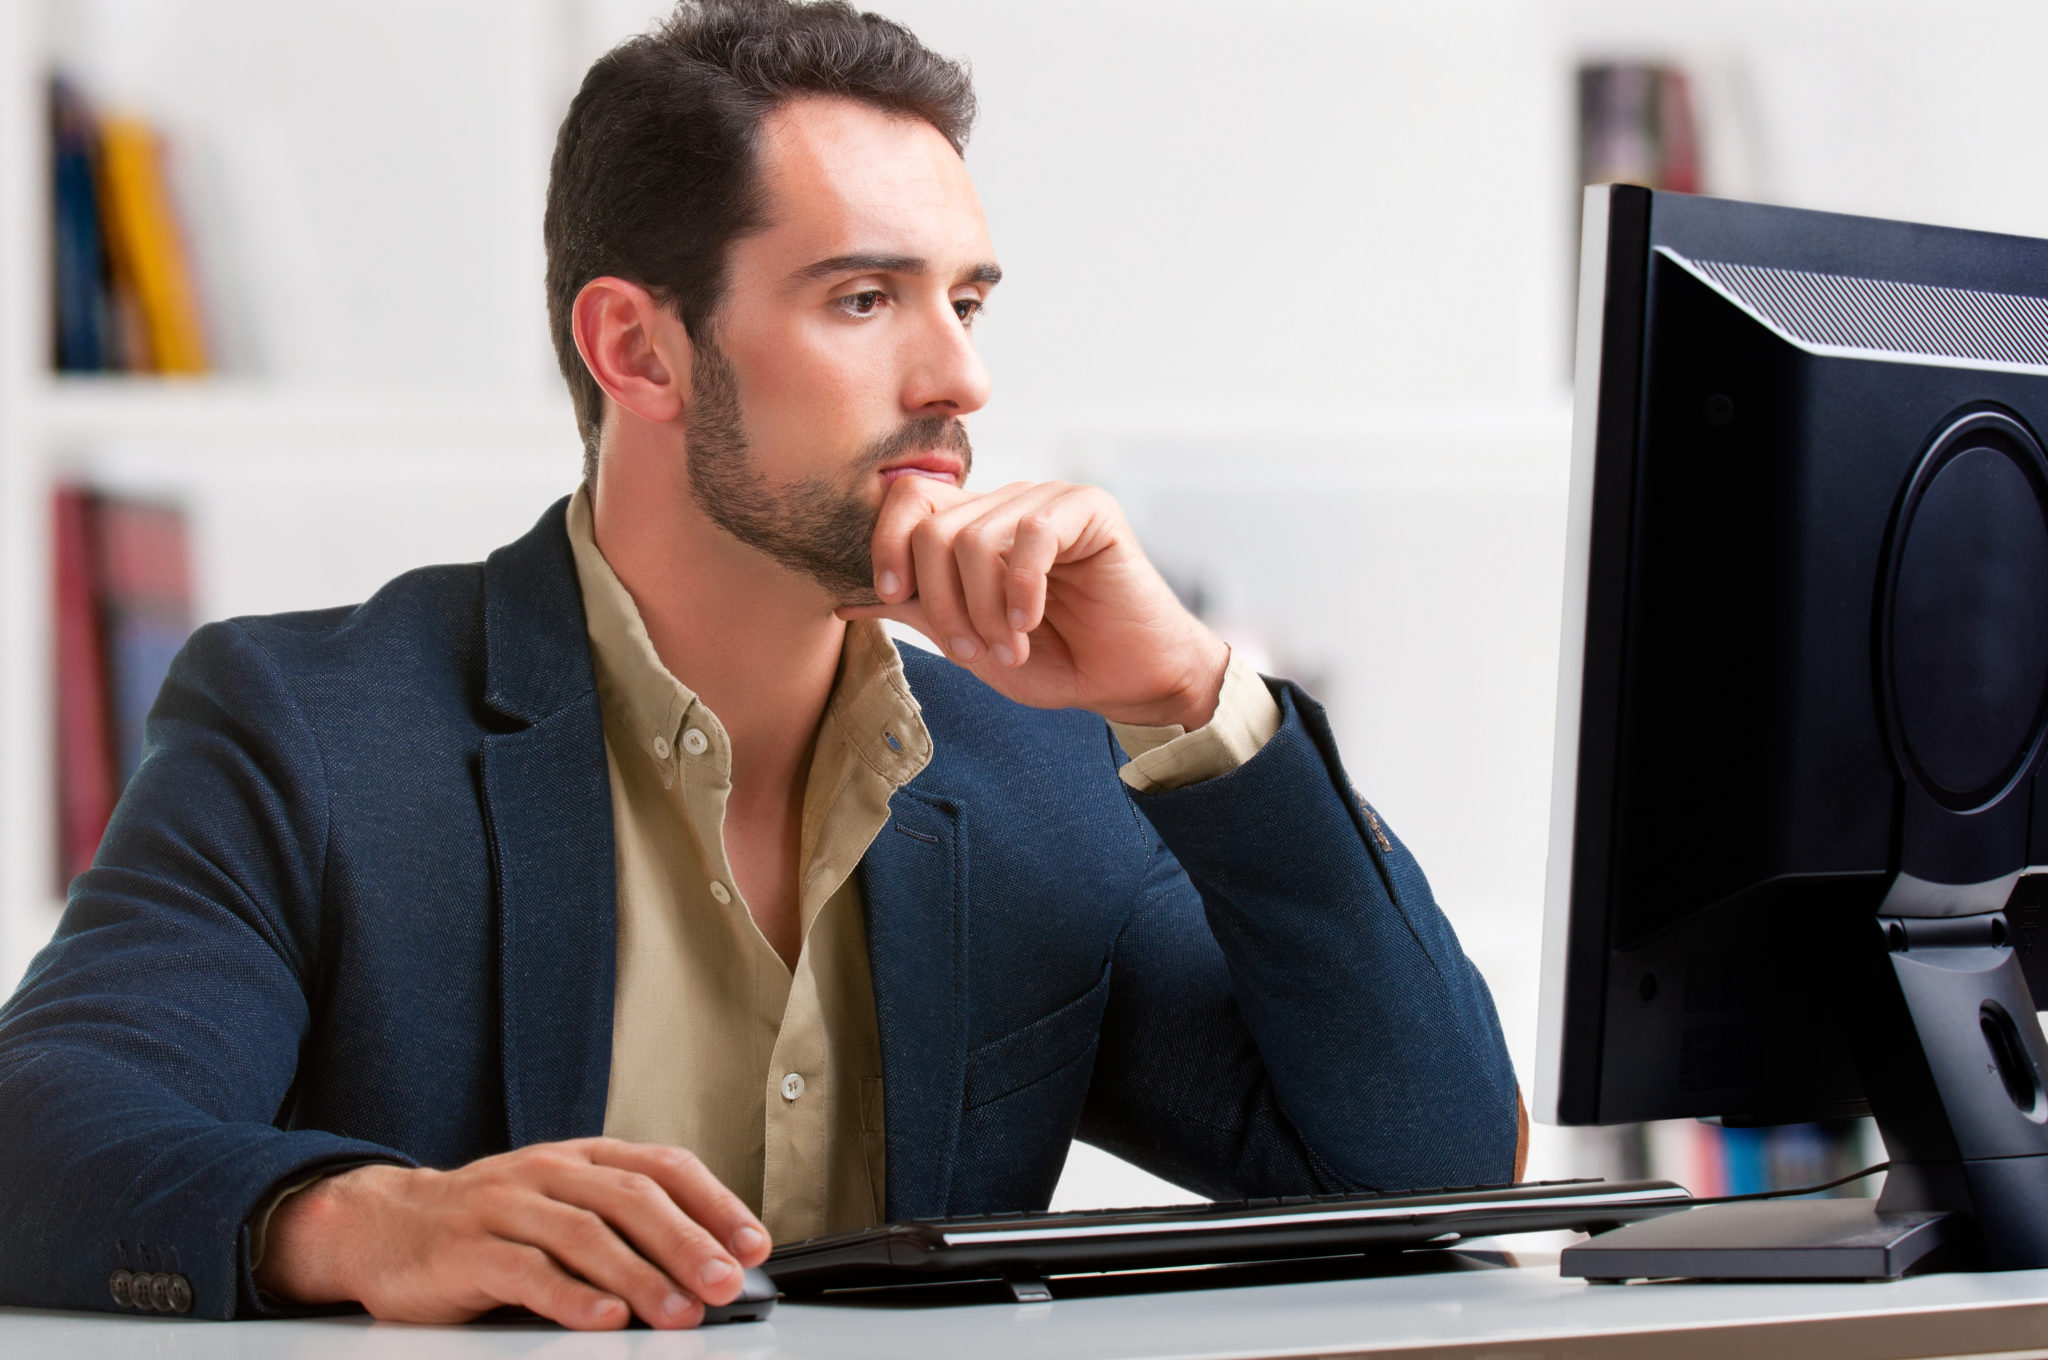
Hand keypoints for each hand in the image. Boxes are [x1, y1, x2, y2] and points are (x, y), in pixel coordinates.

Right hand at [255, 1139, 770, 1329]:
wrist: (385, 1224)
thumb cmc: (491, 1221)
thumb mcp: (561, 1204)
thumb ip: (623, 1224)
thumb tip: (707, 1263)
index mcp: (582, 1158)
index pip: (663, 1166)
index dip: (715, 1203)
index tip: (754, 1243)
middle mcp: (548, 1172)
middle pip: (632, 1198)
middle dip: (688, 1242)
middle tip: (726, 1281)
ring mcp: (505, 1207)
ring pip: (586, 1234)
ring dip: (640, 1276)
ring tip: (678, 1311)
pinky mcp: (467, 1252)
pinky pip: (526, 1271)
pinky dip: (570, 1296)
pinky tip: (603, 1319)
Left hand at [838, 477, 1228, 728]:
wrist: (1129, 680)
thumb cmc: (1055, 660)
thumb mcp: (968, 642)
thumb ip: (915, 612)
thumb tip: (842, 601)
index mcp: (974, 524)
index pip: (906, 500)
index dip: (888, 547)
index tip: (897, 599)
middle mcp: (1007, 503)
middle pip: (933, 527)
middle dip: (944, 603)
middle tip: (973, 649)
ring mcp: (1047, 501)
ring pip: (976, 539)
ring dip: (984, 610)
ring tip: (1010, 646)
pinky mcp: (1089, 510)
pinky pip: (1032, 537)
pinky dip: (1022, 592)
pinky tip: (1031, 622)